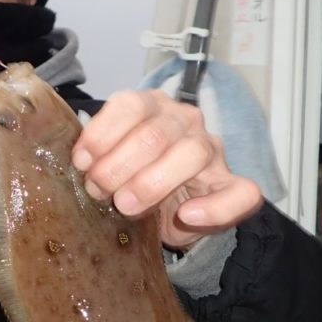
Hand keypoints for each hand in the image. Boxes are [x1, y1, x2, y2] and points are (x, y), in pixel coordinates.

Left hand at [70, 89, 262, 249]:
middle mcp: (185, 121)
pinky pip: (240, 193)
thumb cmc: (131, 179)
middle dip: (118, 167)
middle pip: (154, 134)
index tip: (83, 162)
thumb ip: (97, 155)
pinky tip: (188, 216)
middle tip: (99, 191)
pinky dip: (213, 207)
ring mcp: (212, 152)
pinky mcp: (233, 185)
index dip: (102, 134)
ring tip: (126, 206)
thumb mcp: (109, 162)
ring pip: (192, 155)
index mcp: (152, 107)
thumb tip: (81, 162)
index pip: (130, 104)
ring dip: (152, 184)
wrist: (168, 213)